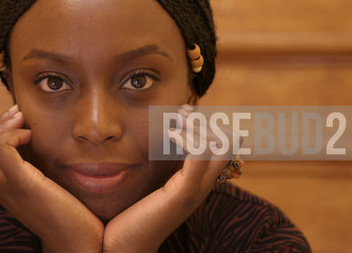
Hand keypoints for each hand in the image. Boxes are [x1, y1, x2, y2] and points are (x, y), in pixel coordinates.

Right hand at [0, 105, 103, 252]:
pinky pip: (0, 149)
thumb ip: (35, 164)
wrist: (77, 242)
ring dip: (1, 123)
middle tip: (19, 116)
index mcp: (0, 181)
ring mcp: (6, 185)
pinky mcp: (24, 185)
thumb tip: (39, 136)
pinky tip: (32, 137)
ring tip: (25, 125)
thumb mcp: (45, 181)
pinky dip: (13, 134)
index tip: (18, 119)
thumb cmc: (68, 210)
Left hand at [103, 106, 229, 252]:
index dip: (209, 123)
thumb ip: (163, 161)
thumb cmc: (133, 211)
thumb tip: (163, 133)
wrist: (122, 245)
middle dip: (207, 120)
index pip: (224, 144)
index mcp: (198, 180)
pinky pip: (200, 156)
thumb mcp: (153, 179)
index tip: (185, 112)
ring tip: (176, 121)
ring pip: (221, 145)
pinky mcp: (184, 194)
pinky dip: (189, 138)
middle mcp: (204, 184)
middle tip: (182, 113)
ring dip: (199, 125)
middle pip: (229, 141)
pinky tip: (171, 135)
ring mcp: (197, 190)